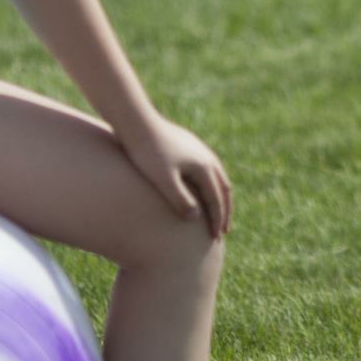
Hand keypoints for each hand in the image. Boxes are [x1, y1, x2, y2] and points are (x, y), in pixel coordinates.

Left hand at [121, 112, 231, 237]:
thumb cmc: (146, 153)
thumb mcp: (162, 179)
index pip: (216, 200)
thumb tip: (195, 218)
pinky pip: (207, 170)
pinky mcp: (189, 146)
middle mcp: (207, 158)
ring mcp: (200, 150)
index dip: (216, 221)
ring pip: (217, 178)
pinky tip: (199, 190)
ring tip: (216, 212)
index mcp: (204, 167)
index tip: (215, 239)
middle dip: (224, 212)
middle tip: (223, 231)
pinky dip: (210, 186)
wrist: (136, 122)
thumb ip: (179, 199)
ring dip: (219, 198)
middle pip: (223, 190)